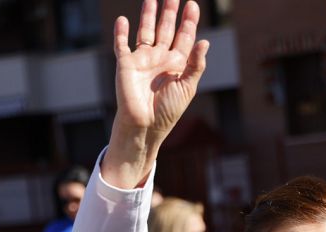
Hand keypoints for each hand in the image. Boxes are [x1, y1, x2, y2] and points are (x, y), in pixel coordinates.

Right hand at [113, 0, 207, 141]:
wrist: (145, 126)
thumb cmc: (168, 111)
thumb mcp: (187, 87)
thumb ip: (196, 65)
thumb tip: (205, 42)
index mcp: (177, 64)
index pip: (184, 37)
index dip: (188, 21)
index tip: (192, 5)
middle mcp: (160, 59)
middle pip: (166, 29)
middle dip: (169, 13)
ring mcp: (142, 60)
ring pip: (145, 31)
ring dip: (148, 16)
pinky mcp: (126, 65)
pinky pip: (122, 45)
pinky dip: (120, 32)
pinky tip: (122, 19)